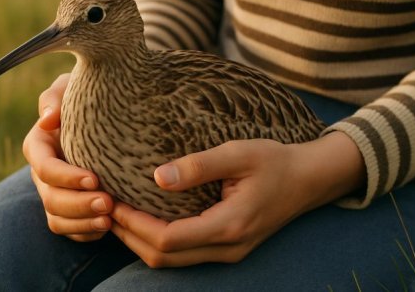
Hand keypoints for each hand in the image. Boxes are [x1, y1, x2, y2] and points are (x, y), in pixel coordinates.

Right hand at [23, 73, 113, 241]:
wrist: (110, 120)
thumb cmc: (89, 98)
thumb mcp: (72, 87)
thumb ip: (57, 95)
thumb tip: (49, 118)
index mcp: (40, 145)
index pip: (43, 166)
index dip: (65, 176)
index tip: (94, 178)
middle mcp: (43, 174)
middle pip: (51, 198)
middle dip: (78, 204)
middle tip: (109, 204)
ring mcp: (55, 194)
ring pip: (57, 219)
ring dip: (82, 223)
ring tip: (110, 219)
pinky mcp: (70, 211)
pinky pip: (71, 231)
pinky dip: (87, 233)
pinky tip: (109, 227)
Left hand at [111, 133, 364, 266]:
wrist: (308, 180)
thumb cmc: (274, 162)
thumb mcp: (238, 153)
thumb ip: (198, 166)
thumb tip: (157, 177)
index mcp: (229, 225)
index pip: (167, 238)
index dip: (133, 224)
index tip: (112, 201)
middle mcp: (226, 248)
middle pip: (163, 257)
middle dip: (129, 236)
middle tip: (107, 208)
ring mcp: (227, 253)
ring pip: (171, 261)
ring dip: (140, 241)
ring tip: (119, 214)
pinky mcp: (226, 248)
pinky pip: (182, 254)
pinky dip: (157, 242)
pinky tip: (145, 220)